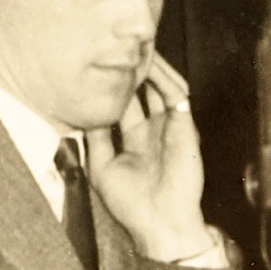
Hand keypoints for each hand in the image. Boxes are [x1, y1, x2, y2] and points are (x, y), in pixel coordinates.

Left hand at [96, 51, 214, 260]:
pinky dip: (164, 76)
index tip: (97, 68)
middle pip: (143, 91)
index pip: (124, 105)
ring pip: (161, 86)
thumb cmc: (131, 204)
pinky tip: (149, 64)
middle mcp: (153, 131)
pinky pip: (176, 92)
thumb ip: (94, 137)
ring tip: (133, 48)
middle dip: (131, 71)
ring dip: (149, 67)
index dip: (114, 88)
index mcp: (135, 141)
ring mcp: (170, 126)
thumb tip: (86, 110)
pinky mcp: (184, 125)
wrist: (161, 222)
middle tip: (116, 48)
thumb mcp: (101, 167)